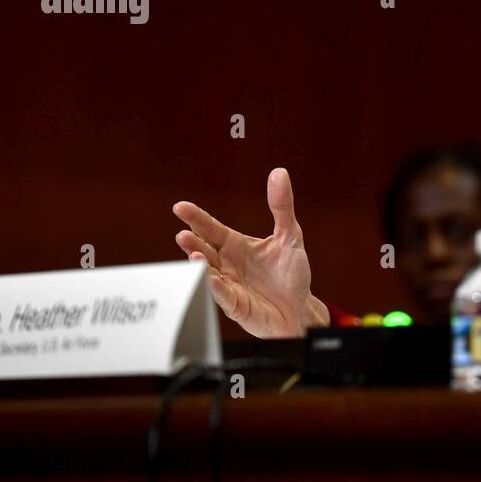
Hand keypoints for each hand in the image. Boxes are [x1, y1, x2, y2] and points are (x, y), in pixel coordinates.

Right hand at [173, 167, 328, 337]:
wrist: (299, 308)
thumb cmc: (290, 273)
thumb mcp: (289, 235)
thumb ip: (281, 206)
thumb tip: (279, 173)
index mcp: (236, 246)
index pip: (212, 229)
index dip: (197, 219)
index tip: (180, 207)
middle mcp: (228, 265)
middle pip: (205, 250)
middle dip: (193, 243)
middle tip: (183, 234)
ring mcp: (230, 286)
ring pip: (209, 274)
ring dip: (200, 266)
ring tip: (192, 255)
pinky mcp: (237, 307)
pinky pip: (225, 298)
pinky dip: (218, 290)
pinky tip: (213, 280)